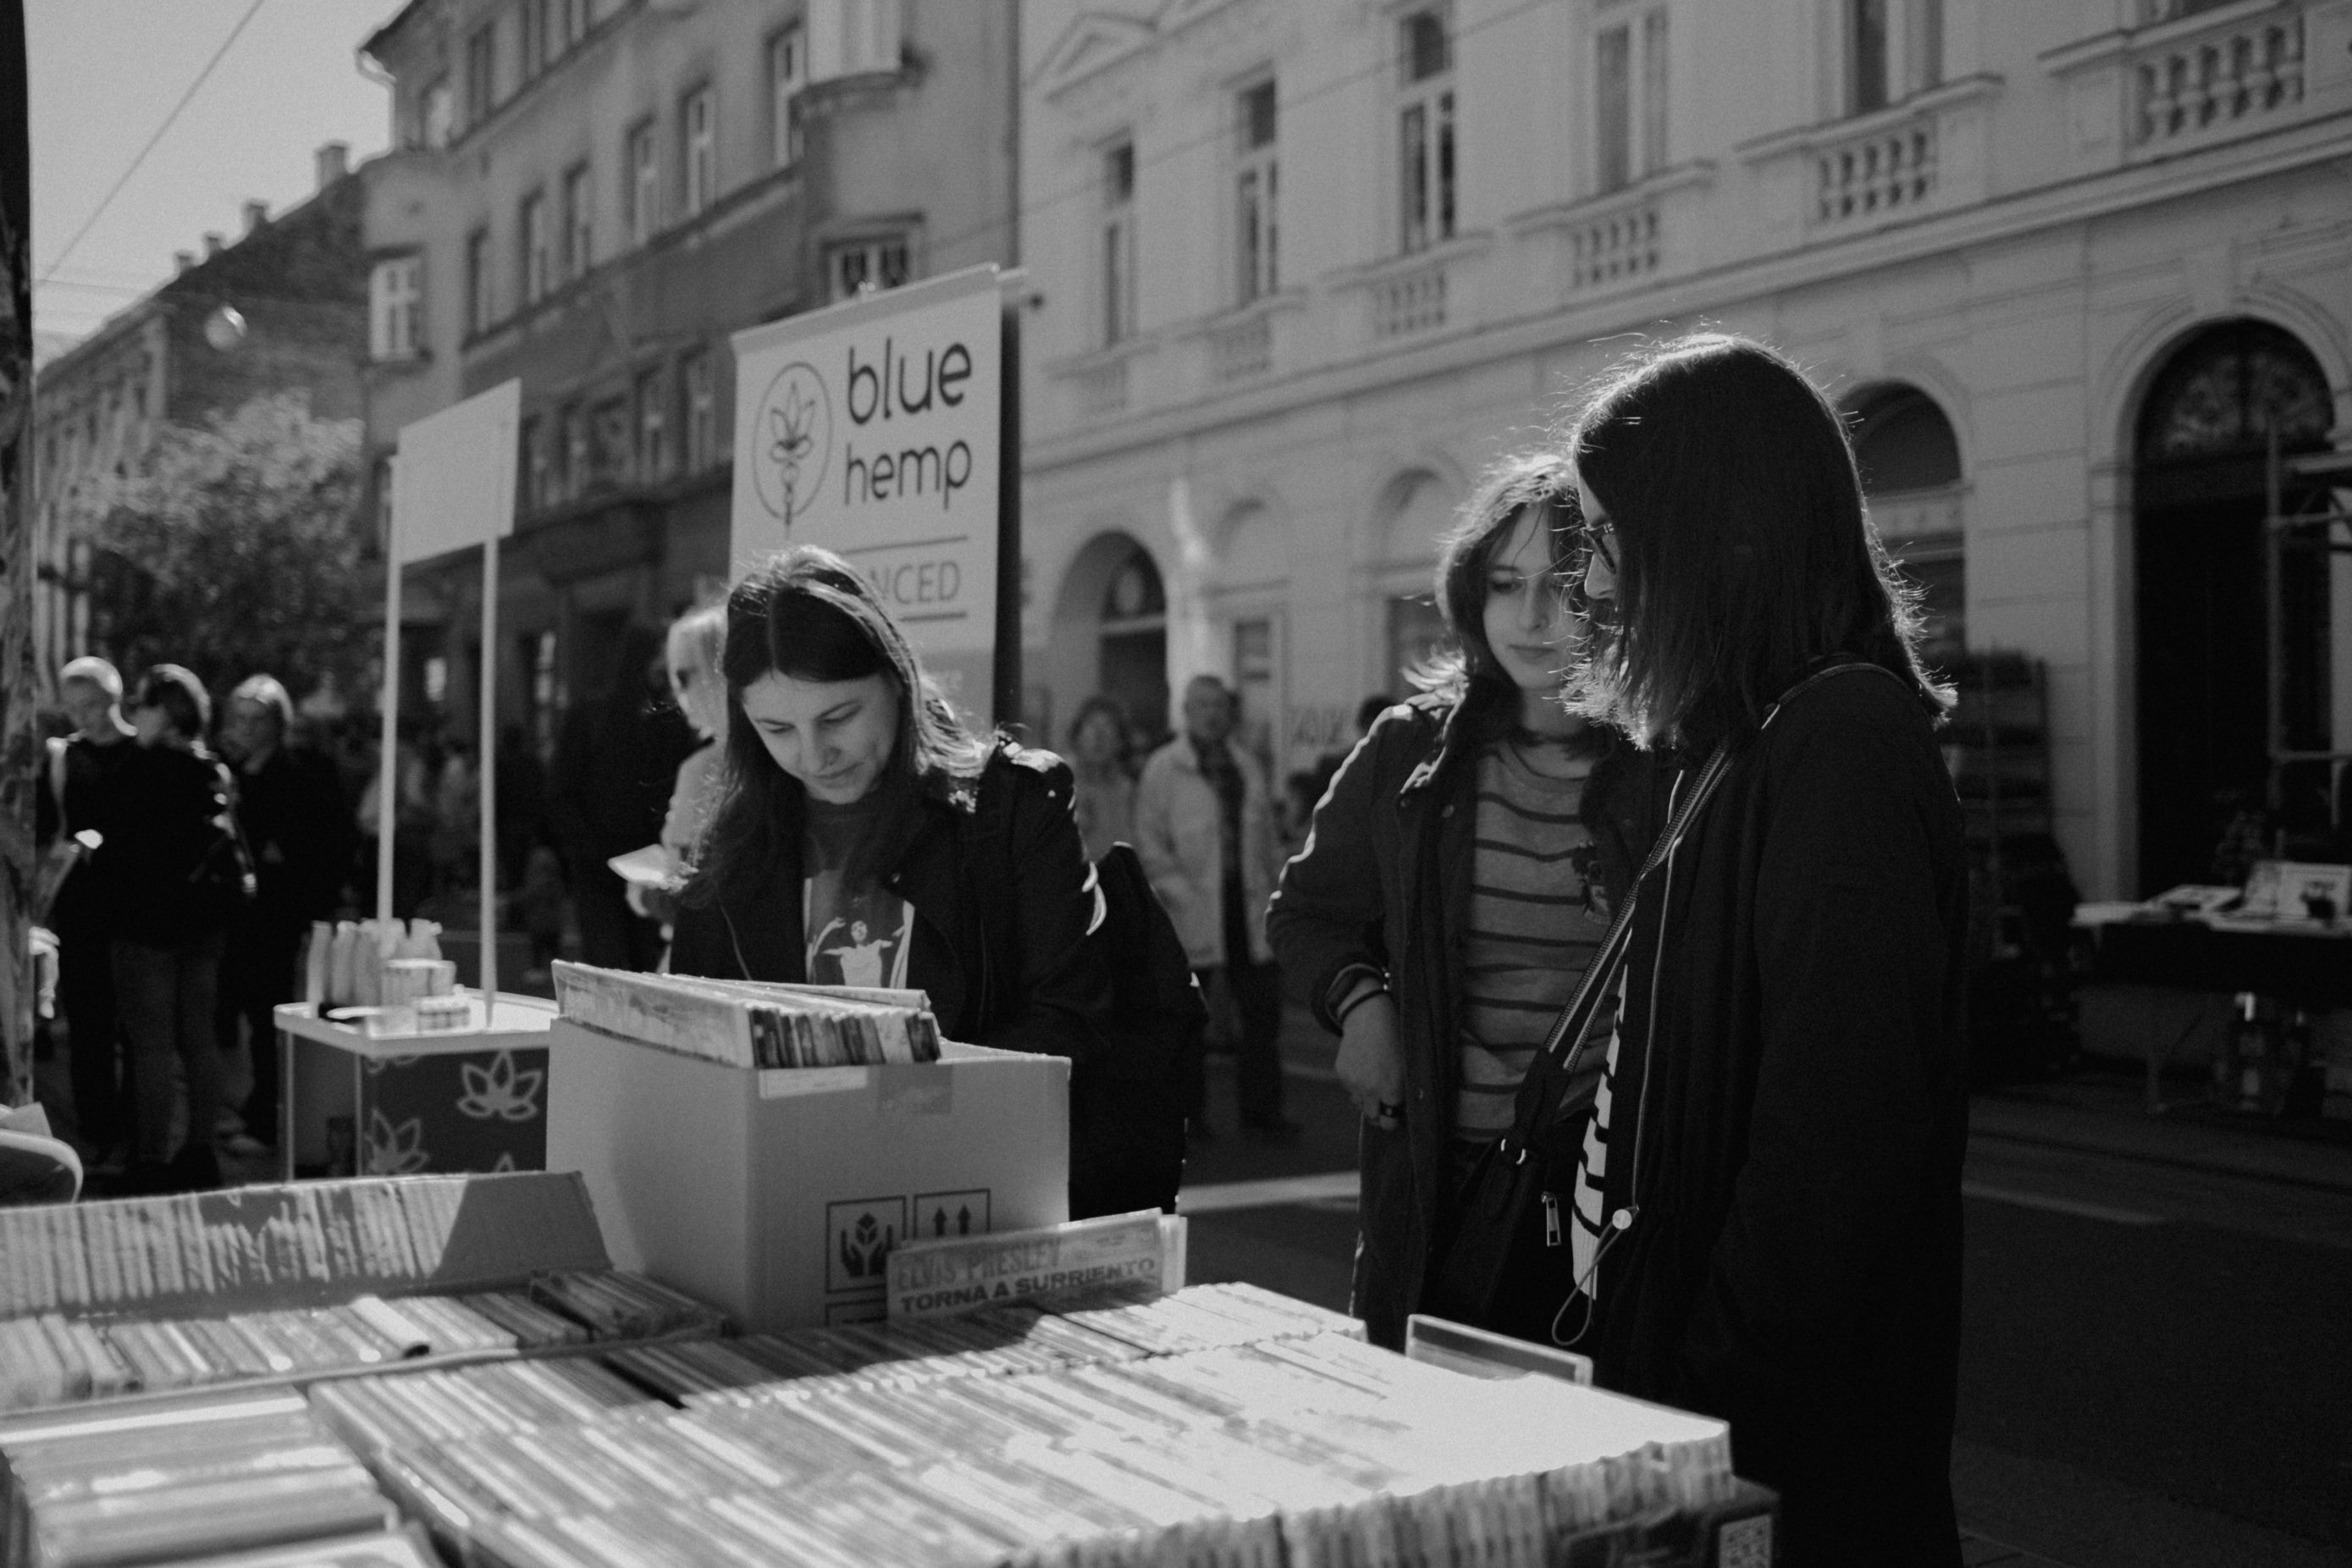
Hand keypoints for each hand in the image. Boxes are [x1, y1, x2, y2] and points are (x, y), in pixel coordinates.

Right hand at [1334, 993, 1404, 1130]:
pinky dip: (1357, 1084)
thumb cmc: (1395, 1040)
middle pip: (1372, 1118)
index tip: (1396, 1113)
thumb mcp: (1407, 1067)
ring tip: (1375, 1080)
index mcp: (1391, 1089)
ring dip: (1367, 1098)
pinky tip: (1364, 1068)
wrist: (1369, 1017)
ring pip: (1359, 1104)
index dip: (1393, 1120)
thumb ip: (1405, 1092)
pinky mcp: (1341, 1074)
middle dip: (1379, 1113)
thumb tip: (1402, 1111)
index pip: (1389, 1124)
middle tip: (1385, 1102)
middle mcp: (1370, 1090)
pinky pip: (1350, 1089)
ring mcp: (1353, 1083)